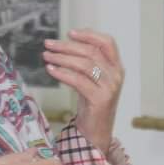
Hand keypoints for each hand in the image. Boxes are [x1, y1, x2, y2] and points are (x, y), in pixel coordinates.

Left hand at [42, 29, 123, 150]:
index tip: (69, 33)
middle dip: (67, 46)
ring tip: (46, 56)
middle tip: (48, 44)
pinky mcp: (100, 99)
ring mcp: (109, 88)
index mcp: (116, 67)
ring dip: (62, 58)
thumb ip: (88, 62)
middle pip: (91, 52)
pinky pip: (78, 81)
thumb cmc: (91, 104)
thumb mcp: (93, 80)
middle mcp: (116, 75)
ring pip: (84, 64)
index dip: (88, 35)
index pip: (107, 42)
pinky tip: (51, 70)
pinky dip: (62, 73)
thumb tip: (69, 43)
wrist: (97, 131)